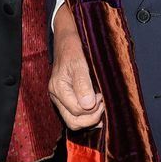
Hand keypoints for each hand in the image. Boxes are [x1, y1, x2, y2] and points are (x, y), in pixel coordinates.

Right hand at [50, 4, 103, 129]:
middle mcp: (56, 96)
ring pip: (74, 121)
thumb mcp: (79, 62)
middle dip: (91, 118)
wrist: (66, 40)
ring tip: (102, 108)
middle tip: (104, 104)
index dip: (93, 108)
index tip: (103, 96)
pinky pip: (75, 114)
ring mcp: (60, 98)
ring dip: (90, 118)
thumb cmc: (73, 48)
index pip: (77, 111)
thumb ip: (82, 84)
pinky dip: (87, 116)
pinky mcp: (66, 98)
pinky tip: (98, 111)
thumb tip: (88, 105)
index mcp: (58, 88)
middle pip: (73, 121)